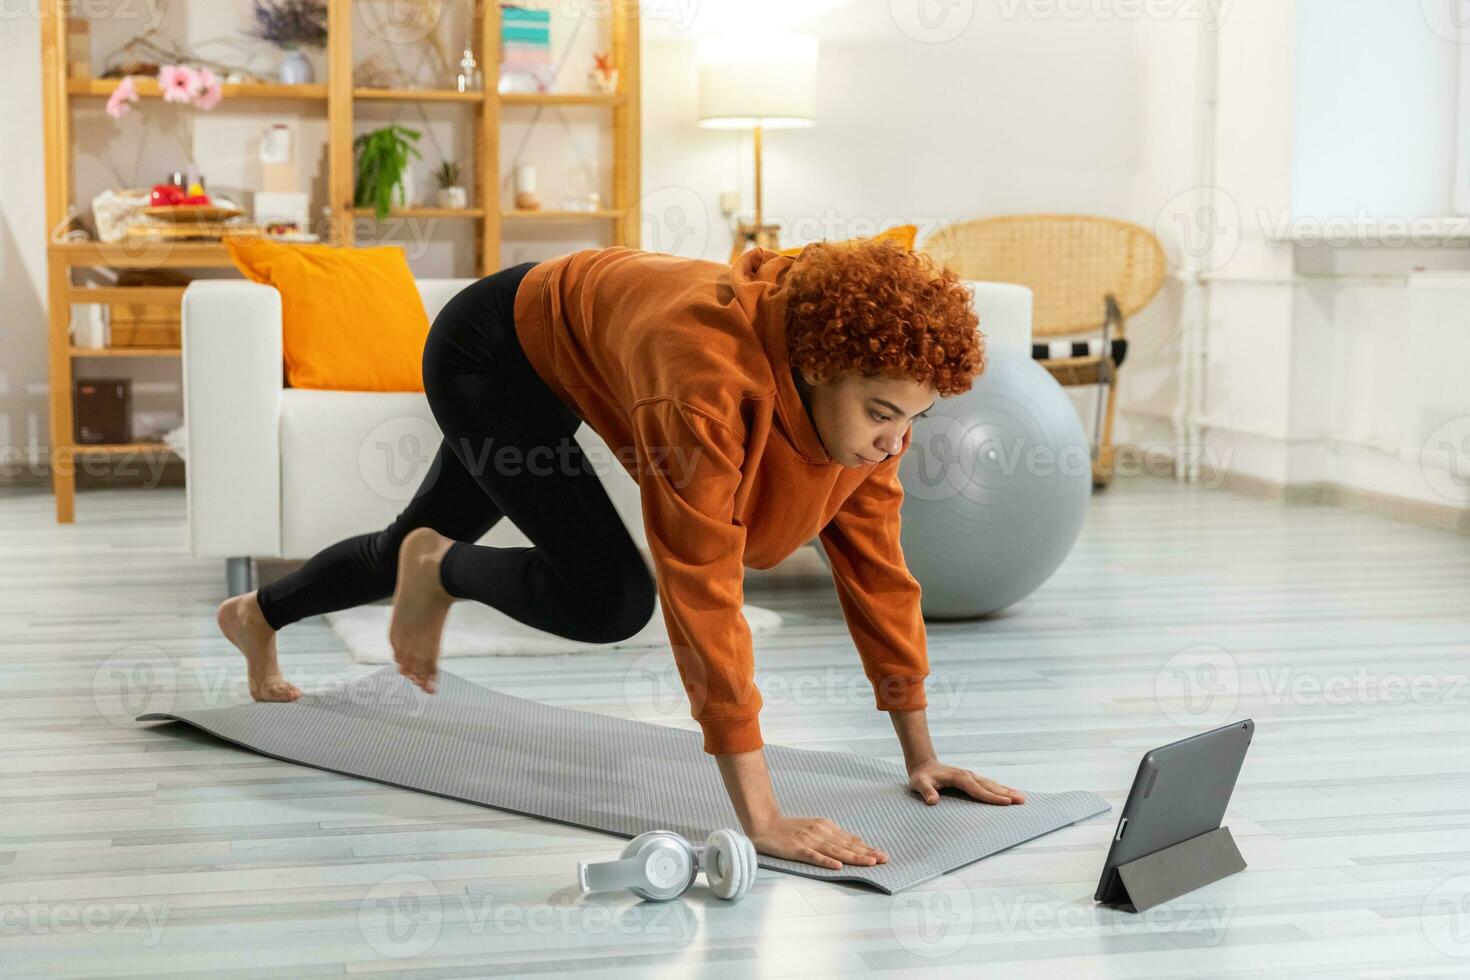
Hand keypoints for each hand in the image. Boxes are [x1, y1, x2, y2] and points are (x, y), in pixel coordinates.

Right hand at [747, 816, 888, 870]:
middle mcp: (820, 832)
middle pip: (847, 846)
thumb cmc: (789, 829)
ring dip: (854, 857)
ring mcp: (809, 841)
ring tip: (870, 863)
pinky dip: (826, 861)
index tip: (882, 855)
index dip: (866, 848)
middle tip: (884, 859)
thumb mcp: (814, 828)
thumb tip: (853, 844)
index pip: (850, 840)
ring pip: (836, 851)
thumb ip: (831, 836)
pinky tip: (838, 867)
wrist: (764, 824)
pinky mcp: (797, 849)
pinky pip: (814, 856)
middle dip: (867, 853)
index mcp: (825, 827)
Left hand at [908, 759, 1025, 805]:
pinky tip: (1009, 793)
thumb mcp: (919, 784)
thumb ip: (925, 792)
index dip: (992, 797)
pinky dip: (1001, 789)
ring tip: (1021, 797)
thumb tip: (932, 801)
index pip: (978, 789)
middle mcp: (968, 775)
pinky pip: (989, 785)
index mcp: (959, 777)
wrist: (923, 765)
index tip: (1006, 802)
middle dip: (1006, 794)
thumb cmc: (921, 777)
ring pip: (992, 784)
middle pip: (990, 786)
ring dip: (1007, 791)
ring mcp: (971, 776)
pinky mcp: (972, 779)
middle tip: (1021, 801)